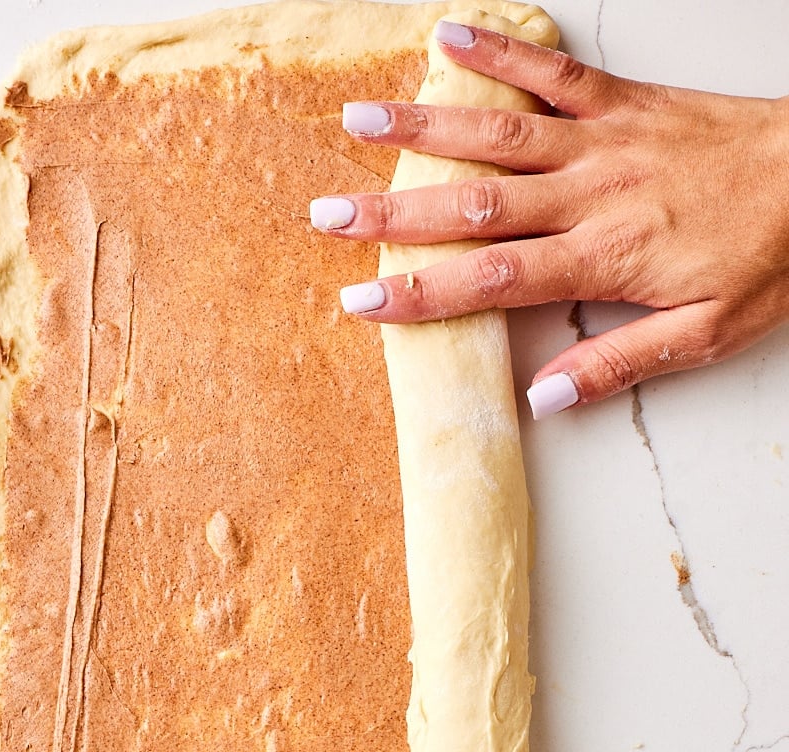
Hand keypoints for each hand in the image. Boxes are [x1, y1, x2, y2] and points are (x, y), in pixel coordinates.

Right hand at [309, 21, 788, 414]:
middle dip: (391, 212)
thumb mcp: (705, 335)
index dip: (419, 292)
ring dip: (420, 128)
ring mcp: (603, 140)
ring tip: (354, 123)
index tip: (361, 299)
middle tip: (324, 214)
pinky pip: (553, 73)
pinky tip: (446, 39)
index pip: (490, 280)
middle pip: (472, 205)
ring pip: (496, 134)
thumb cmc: (772, 257)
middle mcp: (590, 193)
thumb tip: (541, 397)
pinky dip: (499, 53)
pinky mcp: (623, 101)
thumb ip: (619, 364)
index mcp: (602, 257)